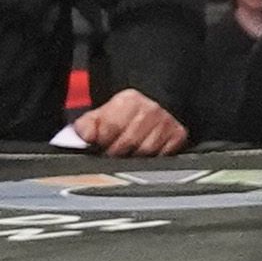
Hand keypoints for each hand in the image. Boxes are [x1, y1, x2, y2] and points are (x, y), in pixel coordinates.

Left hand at [65, 89, 189, 155]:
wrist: (160, 102)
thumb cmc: (128, 111)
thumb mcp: (105, 111)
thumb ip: (89, 124)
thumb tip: (82, 137)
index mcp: (129, 100)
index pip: (111, 125)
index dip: (101, 139)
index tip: (97, 145)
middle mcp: (150, 110)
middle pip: (128, 142)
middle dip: (115, 152)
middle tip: (111, 153)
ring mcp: (166, 124)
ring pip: (145, 153)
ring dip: (133, 158)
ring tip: (127, 154)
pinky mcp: (178, 136)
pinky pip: (162, 157)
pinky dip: (152, 160)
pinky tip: (144, 155)